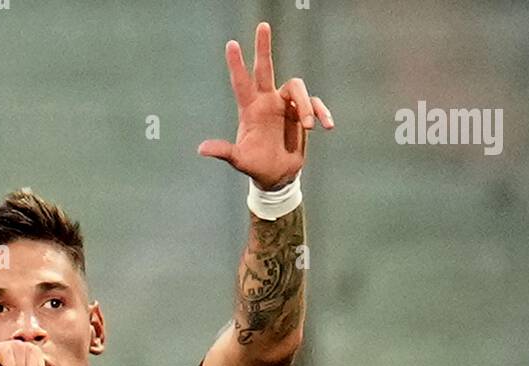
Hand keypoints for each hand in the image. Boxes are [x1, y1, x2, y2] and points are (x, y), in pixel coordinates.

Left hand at [198, 21, 332, 189]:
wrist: (277, 177)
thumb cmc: (256, 167)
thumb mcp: (239, 160)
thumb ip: (224, 152)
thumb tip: (201, 149)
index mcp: (251, 109)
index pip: (242, 82)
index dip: (236, 64)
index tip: (231, 44)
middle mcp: (267, 101)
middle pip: (265, 68)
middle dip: (263, 48)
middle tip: (262, 25)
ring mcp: (285, 106)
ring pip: (296, 87)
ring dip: (305, 105)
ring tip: (308, 127)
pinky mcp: (302, 114)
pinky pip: (314, 104)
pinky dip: (321, 112)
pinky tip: (327, 126)